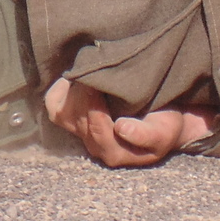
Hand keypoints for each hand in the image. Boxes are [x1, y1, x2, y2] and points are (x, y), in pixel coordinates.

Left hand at [43, 78, 219, 168]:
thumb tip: (121, 129)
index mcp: (115, 153)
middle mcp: (94, 146)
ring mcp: (81, 134)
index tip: (99, 83)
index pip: (97, 131)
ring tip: (88, 70)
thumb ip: (146, 134)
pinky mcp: (70, 120)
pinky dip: (60, 90)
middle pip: (78, 118)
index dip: (95, 106)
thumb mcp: (165, 131)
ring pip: (63, 112)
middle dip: (84, 93)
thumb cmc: (163, 125)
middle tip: (93, 67)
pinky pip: (54, 106)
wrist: (158, 122)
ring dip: (73, 90)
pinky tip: (75, 78)